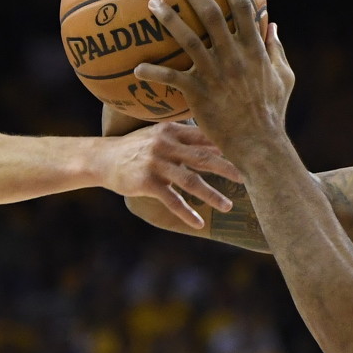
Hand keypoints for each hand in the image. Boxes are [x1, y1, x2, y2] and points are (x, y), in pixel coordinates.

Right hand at [95, 121, 240, 227]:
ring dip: (212, 194)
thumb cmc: (135, 147)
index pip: (205, 137)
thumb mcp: (158, 135)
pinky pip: (171, 199)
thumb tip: (215, 141)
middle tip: (250, 178)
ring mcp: (156, 163)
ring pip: (191, 180)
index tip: (250, 153)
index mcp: (172, 131)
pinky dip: (186, 212)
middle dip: (228, 168)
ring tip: (228, 206)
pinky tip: (198, 222)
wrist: (102, 158)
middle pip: (204, 157)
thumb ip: (183, 138)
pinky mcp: (146, 181)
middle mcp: (166, 144)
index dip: (228, 145)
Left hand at [133, 0, 294, 165]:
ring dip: (169, 19)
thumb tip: (273, 24)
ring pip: (188, 38)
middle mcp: (234, 55)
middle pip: (211, 12)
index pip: (243, 5)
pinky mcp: (199, 94)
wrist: (259, 145)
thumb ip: (277, 49)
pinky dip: (154, 73)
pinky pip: (172, 79)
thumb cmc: (272, 112)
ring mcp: (215, 73)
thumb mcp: (284, 77)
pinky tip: (136, 68)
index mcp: (254, 48)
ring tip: (151, 4)